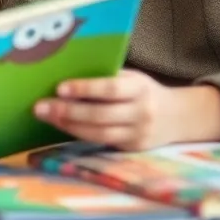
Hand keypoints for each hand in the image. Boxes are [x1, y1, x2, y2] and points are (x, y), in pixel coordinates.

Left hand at [34, 70, 219, 150]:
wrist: (179, 117)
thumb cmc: (143, 91)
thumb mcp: (132, 78)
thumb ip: (106, 77)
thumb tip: (65, 70)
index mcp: (140, 88)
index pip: (111, 89)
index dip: (85, 89)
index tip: (60, 88)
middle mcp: (141, 112)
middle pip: (100, 115)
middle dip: (67, 111)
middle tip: (40, 106)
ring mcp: (138, 134)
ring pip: (98, 133)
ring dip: (67, 125)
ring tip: (45, 116)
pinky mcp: (132, 149)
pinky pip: (101, 143)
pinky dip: (78, 134)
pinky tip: (61, 126)